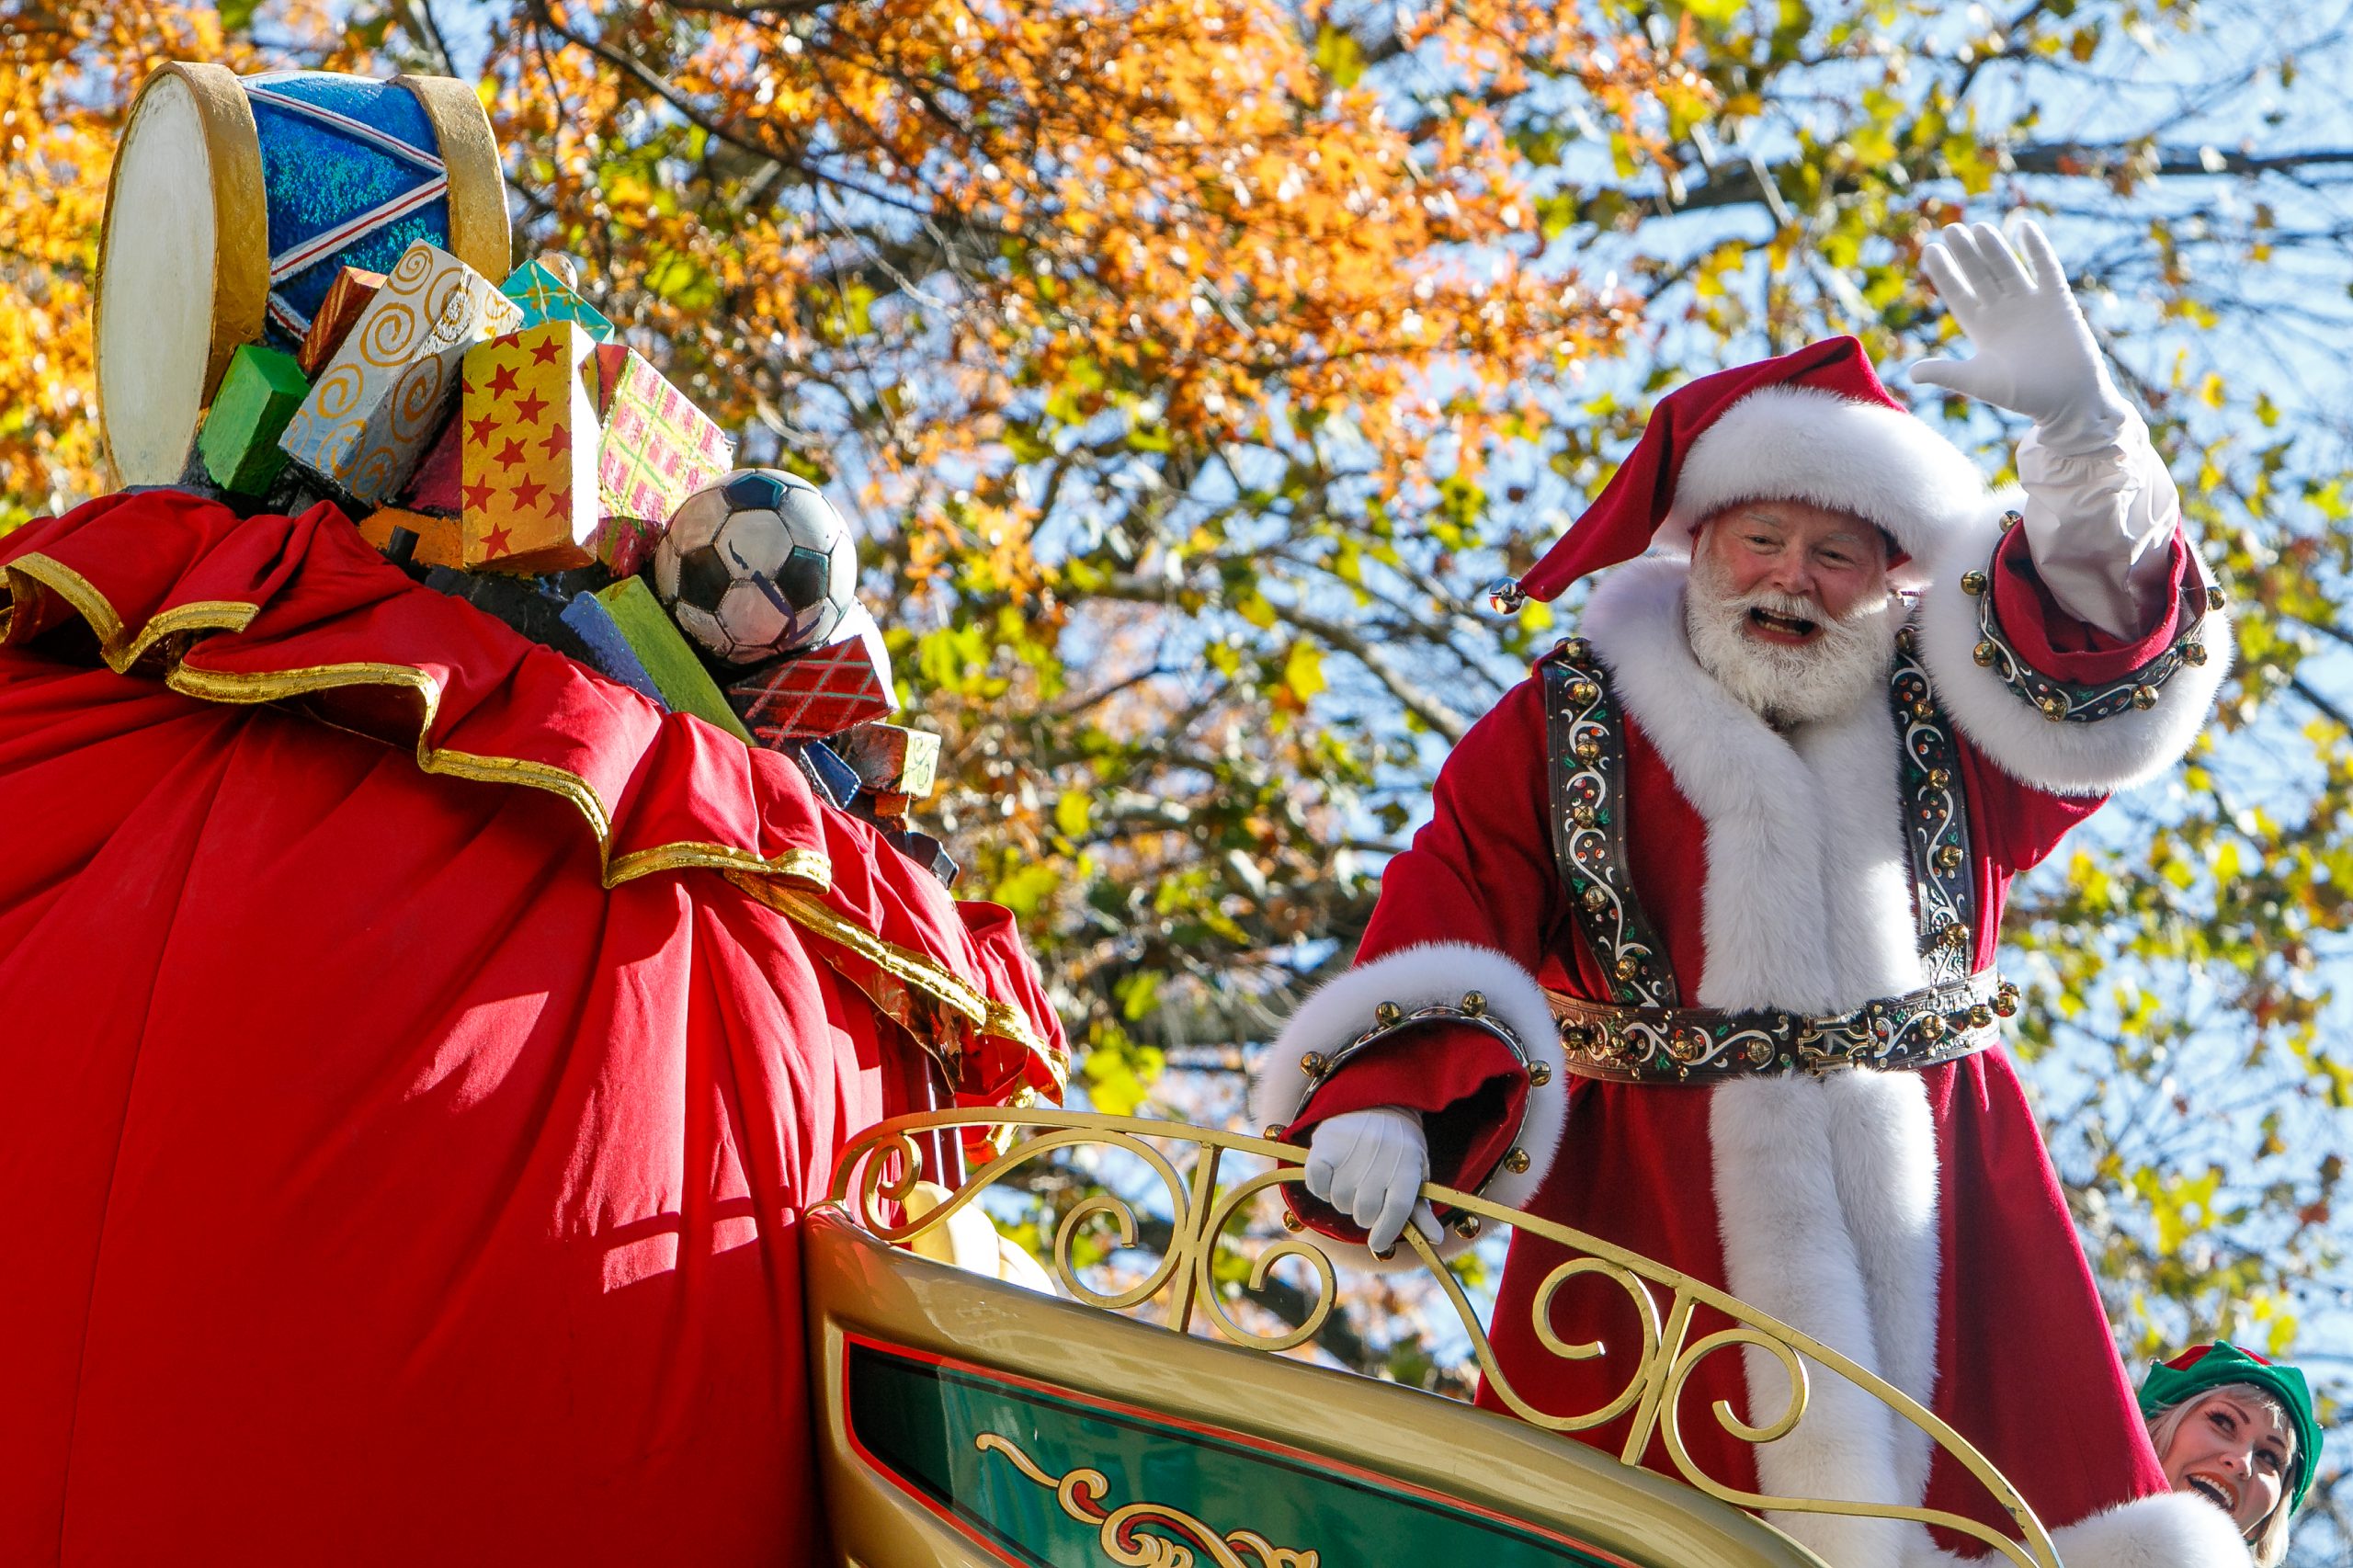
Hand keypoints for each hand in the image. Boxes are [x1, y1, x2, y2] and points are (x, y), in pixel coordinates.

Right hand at [1302, 1106, 1441, 1255]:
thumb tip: (1435, 1238)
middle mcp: (1380, 1161)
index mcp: (1407, 1168)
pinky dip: (1320, 1187)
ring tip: (1350, 1181)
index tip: (1378, 1242)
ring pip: (1339, 1201)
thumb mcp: (1415, 1171)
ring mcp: (1351, 1153)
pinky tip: (1330, 1177)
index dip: (1386, 1232)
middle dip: (1365, 1214)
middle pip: (1365, 1212)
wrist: (1377, 1100)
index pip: (1397, 1212)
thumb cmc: (1399, 1143)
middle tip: (1366, 1198)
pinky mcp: (1325, 1145)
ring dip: (1342, 1200)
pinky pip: (1316, 1183)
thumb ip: (1421, 1208)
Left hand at [1909, 220, 2127, 440]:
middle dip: (1965, 253)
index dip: (1944, 273)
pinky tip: (2025, 227)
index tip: (1929, 250)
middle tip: (1950, 229)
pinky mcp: (2058, 301)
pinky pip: (2046, 268)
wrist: (2068, 400)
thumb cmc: (2022, 395)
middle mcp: (2003, 311)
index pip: (1958, 293)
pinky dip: (2037, 249)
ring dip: (1994, 247)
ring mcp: (2030, 303)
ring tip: (1978, 227)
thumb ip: (1945, 372)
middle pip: (1980, 275)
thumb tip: (1910, 374)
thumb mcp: (1978, 381)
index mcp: (1981, 328)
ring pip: (2008, 267)